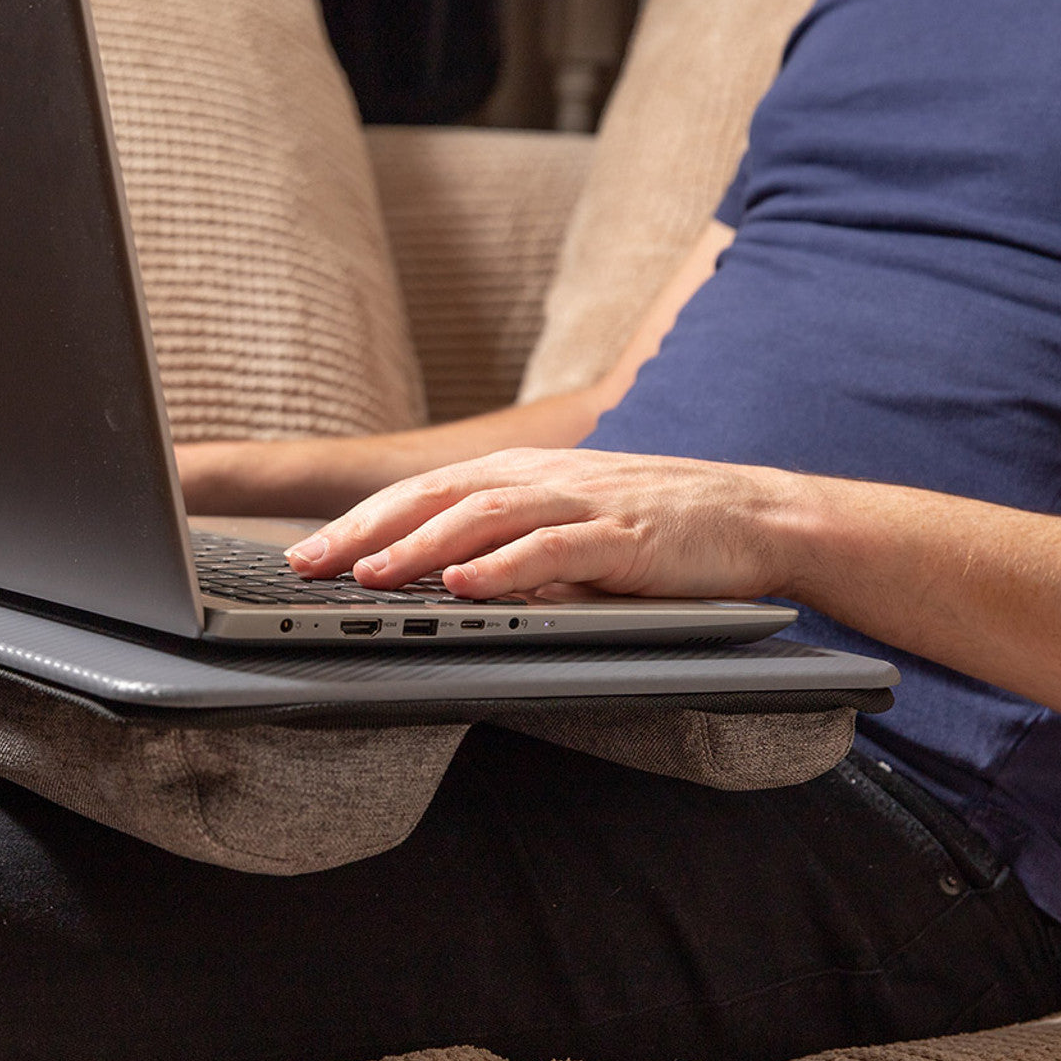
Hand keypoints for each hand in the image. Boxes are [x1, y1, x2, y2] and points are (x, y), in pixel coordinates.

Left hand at [285, 447, 803, 600]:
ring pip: (485, 518)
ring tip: (368, 576)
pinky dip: (504, 567)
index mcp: (524, 475)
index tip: (306, 553)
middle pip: (437, 498)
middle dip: (365, 531)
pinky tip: (462, 586)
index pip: (425, 494)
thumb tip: (438, 585)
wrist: (756, 514)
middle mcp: (544, 478)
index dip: (361, 521)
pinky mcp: (625, 534)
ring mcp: (585, 502)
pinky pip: (555, 549)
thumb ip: (508, 547)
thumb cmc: (655, 526)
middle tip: (305, 565)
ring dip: (420, 548)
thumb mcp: (569, 526)